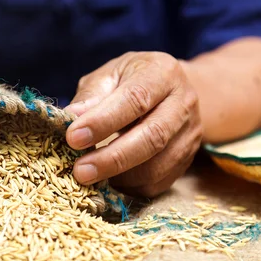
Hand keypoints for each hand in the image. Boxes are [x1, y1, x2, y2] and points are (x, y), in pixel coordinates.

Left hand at [65, 52, 202, 197]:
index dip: (103, 121)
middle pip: (153, 137)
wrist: (171, 91)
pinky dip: (130, 186)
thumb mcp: (110, 75)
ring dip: (120, 177)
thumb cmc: (132, 80)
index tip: (73, 138)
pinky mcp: (187, 160)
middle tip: (80, 171)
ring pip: (157, 166)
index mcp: (163, 73)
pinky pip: (158, 183)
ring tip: (90, 175)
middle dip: (112, 158)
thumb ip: (91, 95)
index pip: (135, 99)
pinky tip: (109, 179)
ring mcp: (190, 134)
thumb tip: (70, 117)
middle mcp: (184, 103)